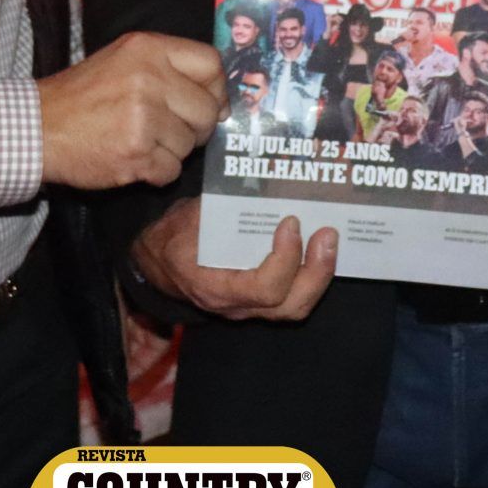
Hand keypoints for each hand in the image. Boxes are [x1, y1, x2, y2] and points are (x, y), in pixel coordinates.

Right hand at [36, 31, 223, 189]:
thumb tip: (220, 100)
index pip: (212, 63)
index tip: (209, 103)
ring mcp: (143, 117)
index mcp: (148, 48)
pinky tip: (133, 159)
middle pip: (208, 110)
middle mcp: (150, 78)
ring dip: (171, 151)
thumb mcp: (122, 59)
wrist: (39, 127)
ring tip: (140, 141)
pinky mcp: (136, 153)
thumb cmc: (83, 95)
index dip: (217, 88)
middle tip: (171, 130)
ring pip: (190, 145)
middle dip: (196, 127)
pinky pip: (171, 170)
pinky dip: (155, 172)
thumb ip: (168, 68)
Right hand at [132, 197, 336, 321]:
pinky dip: (312, 275)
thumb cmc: (174, 235)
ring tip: (330, 240)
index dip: (284, 259)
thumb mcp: (191, 215)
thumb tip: (268, 177)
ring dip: (320, 274)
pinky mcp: (260, 304)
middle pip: (290, 306)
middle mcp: (236, 307)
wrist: (157, 264)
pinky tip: (320, 248)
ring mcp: (250, 309)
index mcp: (214, 287)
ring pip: (296, 307)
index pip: (262, 289)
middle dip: (317, 271)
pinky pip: (293, 298)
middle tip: (328, 234)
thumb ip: (226, 204)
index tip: (290, 223)